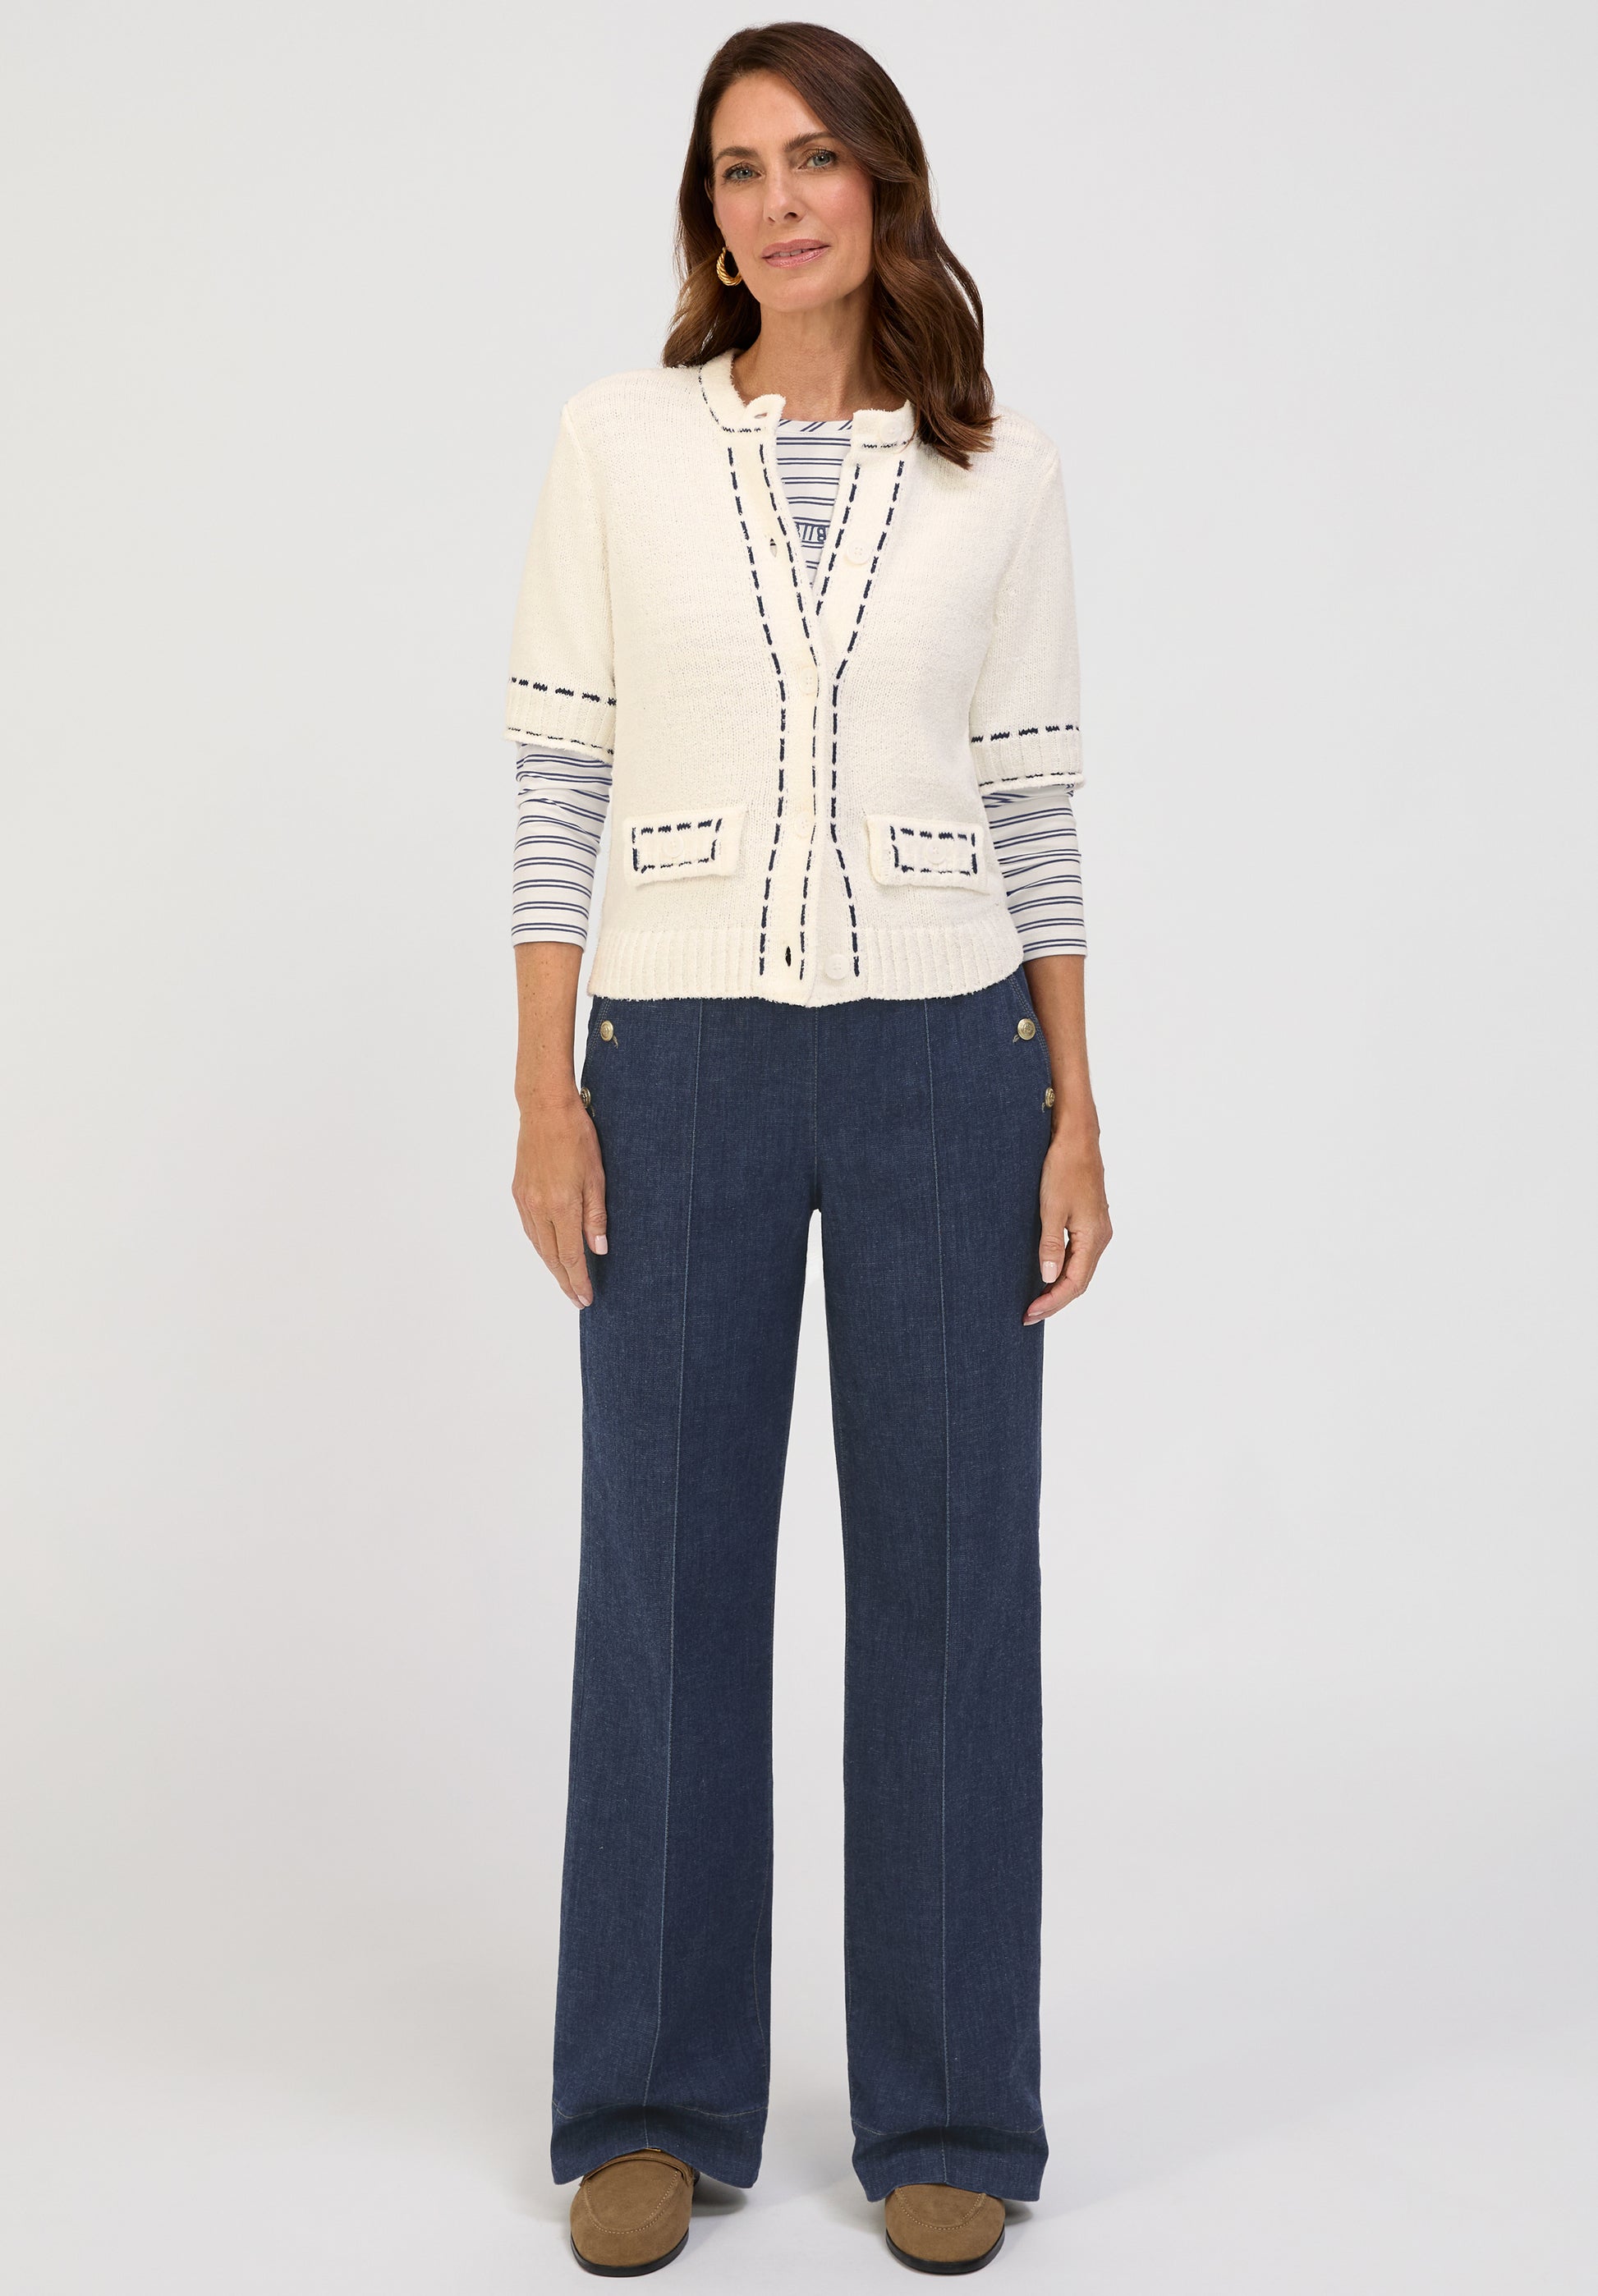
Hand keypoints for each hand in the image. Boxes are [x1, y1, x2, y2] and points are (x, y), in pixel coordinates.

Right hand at [512, 1088, 607, 1307]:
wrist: (545, 1109)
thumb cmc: (577, 1136)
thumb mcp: (597, 1176)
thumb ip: (596, 1216)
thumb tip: (598, 1249)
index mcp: (562, 1206)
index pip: (571, 1256)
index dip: (578, 1281)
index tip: (585, 1299)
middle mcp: (539, 1208)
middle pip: (552, 1257)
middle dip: (565, 1281)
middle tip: (577, 1299)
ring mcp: (525, 1201)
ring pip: (538, 1245)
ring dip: (552, 1266)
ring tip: (565, 1280)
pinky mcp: (519, 1192)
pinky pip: (530, 1229)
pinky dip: (541, 1246)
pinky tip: (549, 1251)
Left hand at [1024, 1112, 1110, 1322]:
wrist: (1077, 1137)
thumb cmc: (1064, 1168)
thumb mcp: (1052, 1208)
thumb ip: (1051, 1245)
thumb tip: (1049, 1277)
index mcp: (1093, 1237)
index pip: (1074, 1284)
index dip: (1052, 1303)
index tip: (1030, 1314)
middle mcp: (1100, 1236)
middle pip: (1080, 1282)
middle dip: (1055, 1300)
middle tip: (1029, 1313)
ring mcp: (1097, 1229)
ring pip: (1080, 1269)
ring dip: (1060, 1287)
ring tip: (1036, 1299)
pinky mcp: (1090, 1220)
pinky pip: (1079, 1255)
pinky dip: (1064, 1270)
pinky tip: (1049, 1272)